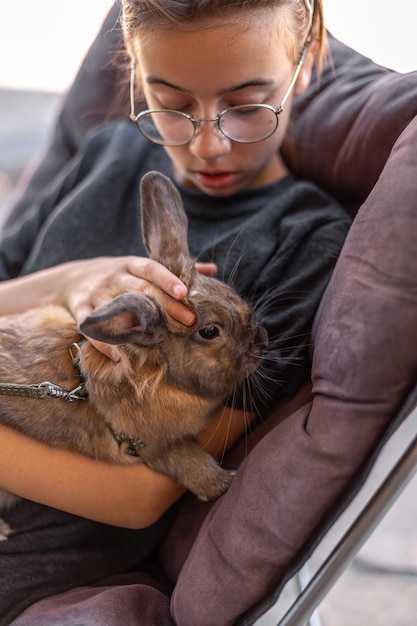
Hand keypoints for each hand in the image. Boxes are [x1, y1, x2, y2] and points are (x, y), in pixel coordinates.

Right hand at [59, 257, 216, 359]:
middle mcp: (115, 276)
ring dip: (135, 323)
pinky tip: (116, 356)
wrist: (70, 279)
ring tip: (155, 339)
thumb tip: (212, 269)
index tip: (185, 293)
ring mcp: (96, 292)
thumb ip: (174, 269)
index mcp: (132, 265)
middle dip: (166, 305)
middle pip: (141, 288)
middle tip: (189, 322)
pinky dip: (101, 341)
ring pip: (116, 306)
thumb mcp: (140, 266)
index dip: (168, 279)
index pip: (152, 268)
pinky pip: (89, 325)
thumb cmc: (117, 276)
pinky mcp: (80, 308)